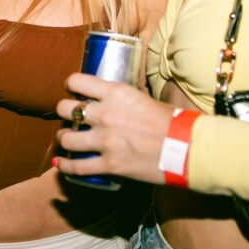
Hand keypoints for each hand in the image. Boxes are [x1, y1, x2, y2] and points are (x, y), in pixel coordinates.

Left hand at [54, 73, 175, 185]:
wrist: (188, 148)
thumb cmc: (173, 122)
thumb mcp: (145, 99)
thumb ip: (126, 99)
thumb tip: (115, 100)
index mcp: (116, 93)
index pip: (77, 81)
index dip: (70, 85)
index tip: (71, 90)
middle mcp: (105, 114)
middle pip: (66, 109)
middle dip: (64, 112)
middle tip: (70, 117)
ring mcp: (105, 141)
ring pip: (66, 138)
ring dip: (63, 138)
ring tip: (67, 139)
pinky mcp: (109, 164)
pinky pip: (77, 167)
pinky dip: (65, 167)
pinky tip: (60, 165)